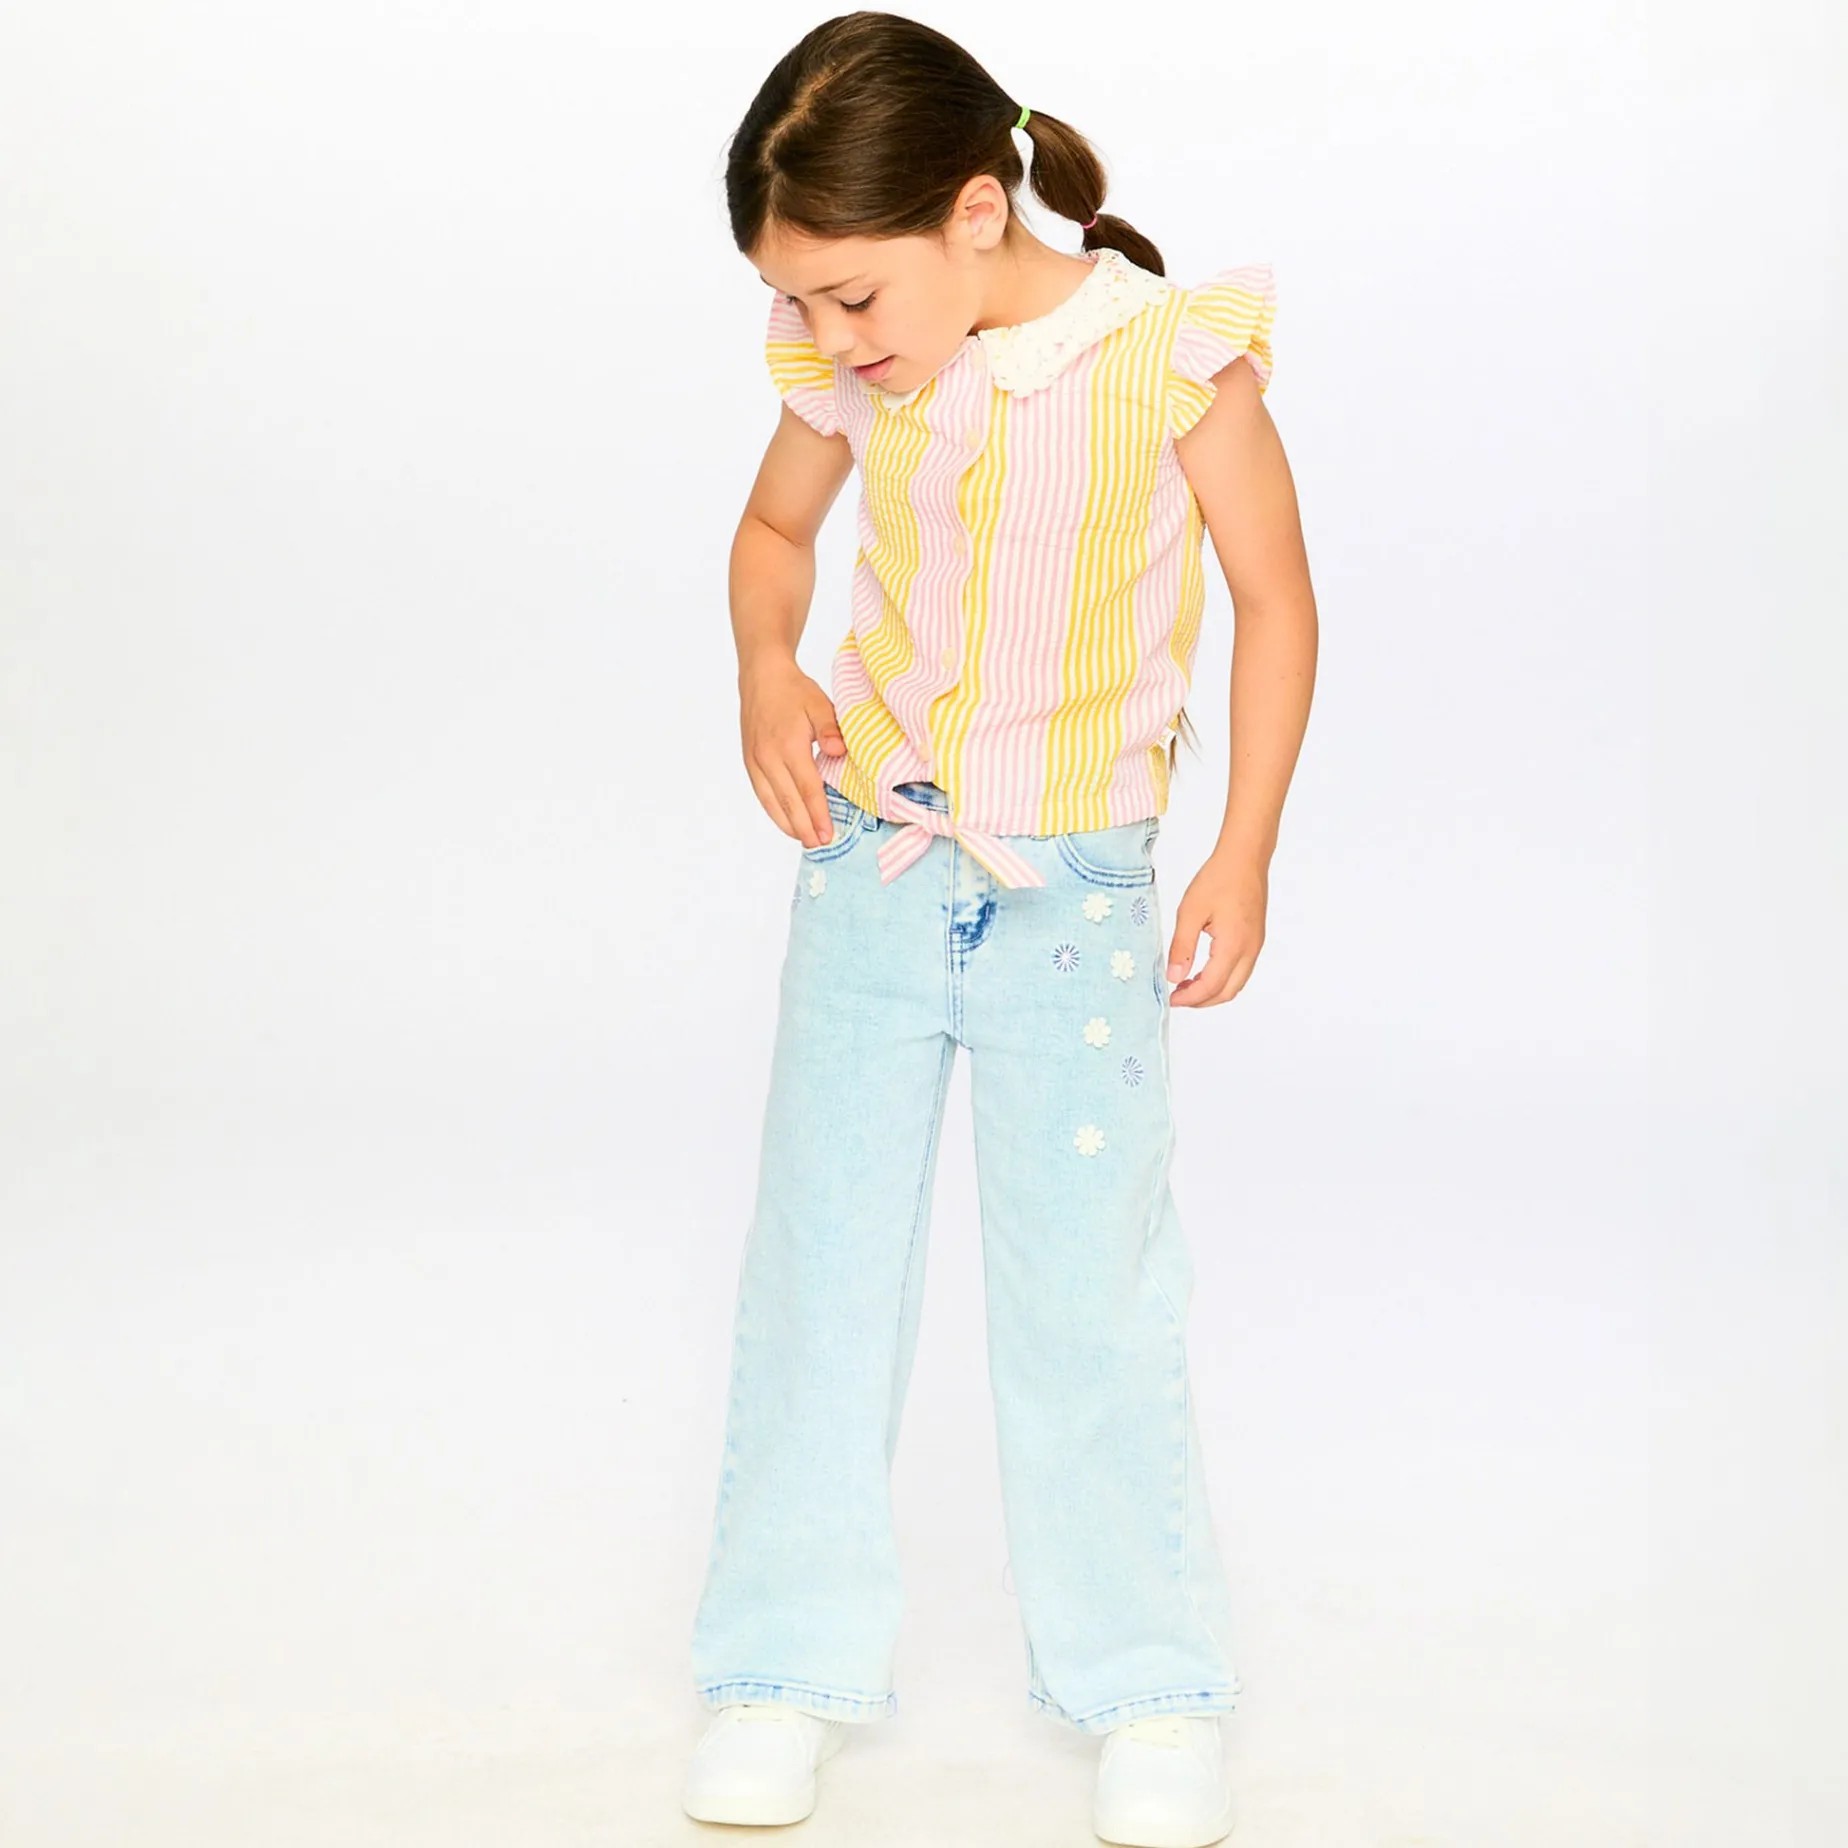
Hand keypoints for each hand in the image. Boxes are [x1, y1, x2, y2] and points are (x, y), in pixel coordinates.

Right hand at [739, 654, 845, 848]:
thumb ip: (830, 729)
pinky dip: (774, 811)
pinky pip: (762, 794)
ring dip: (788, 824)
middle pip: (789, 802)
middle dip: (805, 827)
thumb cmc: (794, 691)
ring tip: (804, 840)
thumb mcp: (819, 704)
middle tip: (820, 844)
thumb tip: (839, 753)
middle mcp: (768, 758)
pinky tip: (786, 822)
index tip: (829, 833)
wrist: (762, 677)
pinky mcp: (749, 762)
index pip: (807, 788)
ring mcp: (756, 762)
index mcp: (788, 745)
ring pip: (772, 802)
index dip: (818, 814)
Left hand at [1165, 847, 1267, 1007]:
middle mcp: (1249, 950)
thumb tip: (1174, 977)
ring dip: (1213, 991)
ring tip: (1187, 985)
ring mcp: (1255, 945)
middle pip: (1228, 992)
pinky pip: (1241, 970)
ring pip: (1236, 983)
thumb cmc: (1219, 879)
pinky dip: (1222, 978)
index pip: (1211, 986)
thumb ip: (1182, 947)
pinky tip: (1203, 970)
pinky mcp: (1255, 939)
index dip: (1190, 998)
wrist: (1245, 858)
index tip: (1171, 998)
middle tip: (1178, 996)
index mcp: (1233, 946)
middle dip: (1202, 1000)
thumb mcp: (1190, 912)